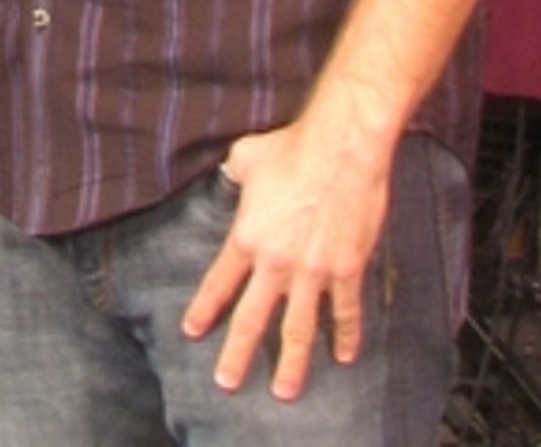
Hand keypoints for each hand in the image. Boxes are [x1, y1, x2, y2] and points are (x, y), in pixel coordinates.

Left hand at [180, 121, 392, 401]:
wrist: (340, 149)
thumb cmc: (291, 148)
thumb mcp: (247, 156)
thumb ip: (235, 172)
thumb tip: (230, 174)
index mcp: (248, 237)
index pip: (220, 282)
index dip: (205, 309)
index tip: (192, 331)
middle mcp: (276, 263)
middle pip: (253, 318)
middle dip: (238, 354)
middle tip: (226, 383)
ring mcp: (313, 271)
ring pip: (299, 329)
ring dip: (292, 364)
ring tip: (284, 392)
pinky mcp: (347, 269)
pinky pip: (345, 311)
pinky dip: (346, 336)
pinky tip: (345, 357)